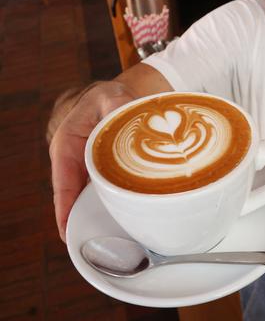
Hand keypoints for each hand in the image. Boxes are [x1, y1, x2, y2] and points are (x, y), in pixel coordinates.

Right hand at [48, 81, 135, 241]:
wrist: (115, 98)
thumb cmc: (109, 97)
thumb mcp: (111, 96)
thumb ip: (115, 105)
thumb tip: (121, 113)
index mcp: (67, 144)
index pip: (63, 181)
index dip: (64, 207)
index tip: (66, 229)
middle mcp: (74, 160)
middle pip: (75, 196)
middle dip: (82, 218)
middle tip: (96, 241)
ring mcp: (87, 169)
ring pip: (90, 196)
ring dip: (99, 214)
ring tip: (113, 235)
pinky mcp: (102, 172)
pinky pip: (105, 191)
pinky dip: (113, 203)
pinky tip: (127, 217)